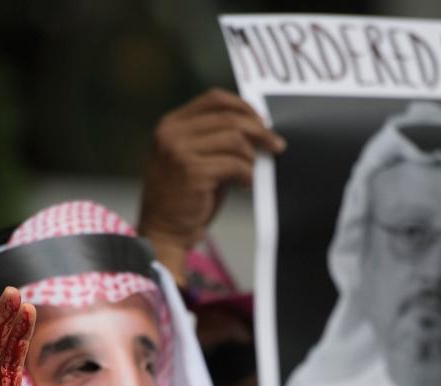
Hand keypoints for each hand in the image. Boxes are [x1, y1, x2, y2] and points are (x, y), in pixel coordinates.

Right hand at [137, 88, 284, 282]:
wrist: (164, 231)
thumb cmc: (185, 197)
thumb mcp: (194, 159)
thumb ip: (215, 140)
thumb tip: (258, 128)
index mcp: (171, 124)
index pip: (215, 99)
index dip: (244, 107)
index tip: (263, 122)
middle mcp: (172, 133)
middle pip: (229, 118)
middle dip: (259, 131)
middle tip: (277, 145)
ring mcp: (180, 151)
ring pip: (235, 140)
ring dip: (252, 157)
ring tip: (251, 173)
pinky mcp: (192, 172)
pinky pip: (235, 164)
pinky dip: (247, 174)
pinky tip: (245, 185)